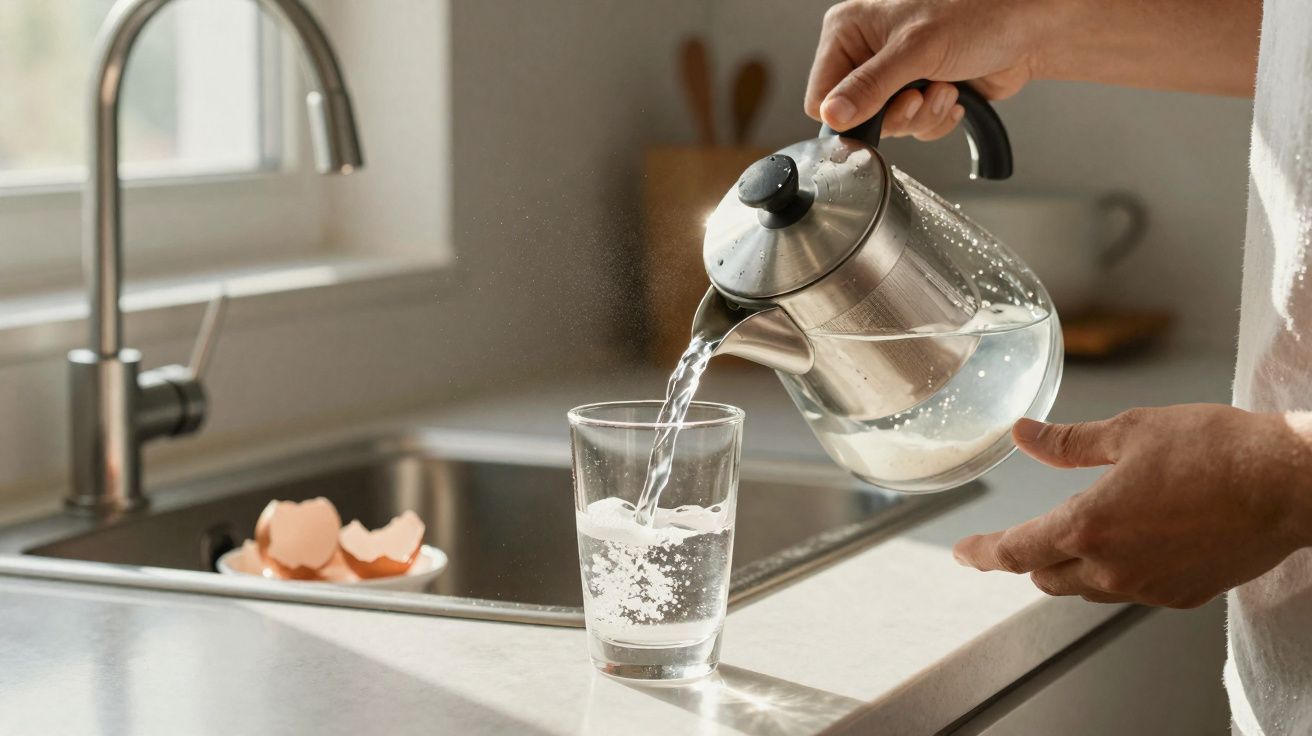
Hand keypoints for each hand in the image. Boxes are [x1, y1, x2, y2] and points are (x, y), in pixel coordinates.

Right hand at [804, 0, 1046, 137]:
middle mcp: (866, 51)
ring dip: (921, 116)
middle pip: (856, 116)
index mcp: (849, 29)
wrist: (1026, 30)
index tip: (880, 106)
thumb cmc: (977, 16)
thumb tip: (833, 115)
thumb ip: (870, 86)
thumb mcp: (915, 50)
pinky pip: (912, 129)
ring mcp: (893, 75)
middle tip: (918, 96)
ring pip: (887, 126)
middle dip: (895, 114)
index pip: (821, 94)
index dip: (849, 112)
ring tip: (943, 88)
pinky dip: (936, 119)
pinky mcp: (917, 93)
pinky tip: (952, 95)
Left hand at [953, 405, 1311, 607]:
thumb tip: (1025, 435)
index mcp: (1089, 527)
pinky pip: (1130, 590)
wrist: (1291, 485)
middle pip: (1047, 576)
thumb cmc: (1217, 451)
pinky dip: (1116, 570)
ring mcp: (1149, 588)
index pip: (1016, 552)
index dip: (983, 554)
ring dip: (1072, 565)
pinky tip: (1134, 541)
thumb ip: (1069, 443)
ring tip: (1083, 531)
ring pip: (1087, 588)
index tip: (963, 554)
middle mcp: (1113, 568)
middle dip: (1029, 557)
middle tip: (1022, 537)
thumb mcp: (1131, 431)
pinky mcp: (1182, 595)